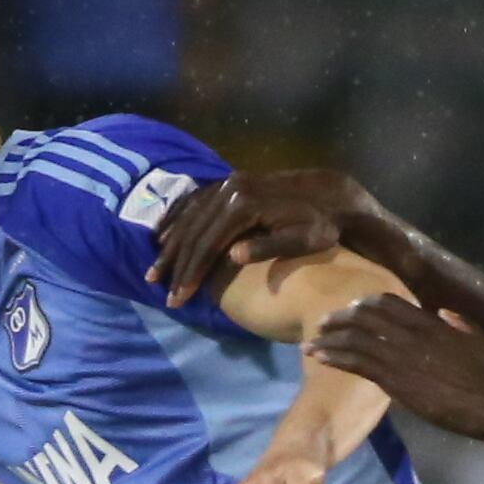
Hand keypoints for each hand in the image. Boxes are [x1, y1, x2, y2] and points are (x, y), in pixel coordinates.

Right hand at [148, 168, 380, 308]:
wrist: (329, 195)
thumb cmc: (319, 226)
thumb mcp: (302, 240)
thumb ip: (268, 248)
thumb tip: (234, 256)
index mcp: (244, 205)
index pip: (208, 245)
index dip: (191, 275)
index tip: (179, 299)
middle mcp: (230, 189)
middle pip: (194, 233)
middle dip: (176, 266)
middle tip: (164, 295)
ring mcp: (227, 184)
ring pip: (189, 217)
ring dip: (169, 247)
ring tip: (153, 274)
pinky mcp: (228, 184)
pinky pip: (193, 201)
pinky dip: (175, 219)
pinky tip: (160, 235)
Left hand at [307, 299, 483, 440]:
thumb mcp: (481, 340)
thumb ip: (461, 325)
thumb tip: (448, 314)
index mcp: (432, 322)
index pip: (390, 303)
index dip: (366, 304)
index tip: (353, 309)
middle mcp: (412, 333)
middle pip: (366, 316)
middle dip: (341, 318)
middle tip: (324, 323)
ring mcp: (402, 355)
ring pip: (355, 338)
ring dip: (330, 338)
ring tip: (311, 342)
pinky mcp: (396, 379)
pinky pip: (356, 362)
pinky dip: (334, 356)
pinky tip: (319, 357)